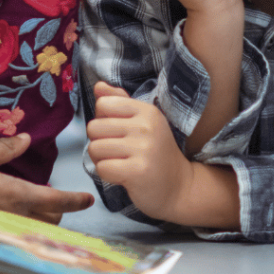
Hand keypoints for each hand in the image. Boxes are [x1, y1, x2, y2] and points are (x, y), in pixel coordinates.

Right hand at [0, 134, 93, 223]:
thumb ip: (4, 149)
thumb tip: (26, 139)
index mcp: (13, 193)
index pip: (55, 201)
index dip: (74, 200)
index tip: (87, 199)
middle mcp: (13, 216)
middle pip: (51, 218)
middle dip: (57, 209)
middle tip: (52, 196)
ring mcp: (4, 230)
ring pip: (37, 229)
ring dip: (42, 219)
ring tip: (35, 207)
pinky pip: (21, 235)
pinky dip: (26, 228)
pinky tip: (15, 219)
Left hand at [86, 81, 193, 221]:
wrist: (180, 187)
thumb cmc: (154, 152)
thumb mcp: (142, 121)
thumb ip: (119, 101)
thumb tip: (98, 86)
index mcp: (147, 111)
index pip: (102, 104)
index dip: (102, 120)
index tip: (117, 132)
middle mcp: (146, 127)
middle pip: (93, 127)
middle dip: (99, 141)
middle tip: (117, 151)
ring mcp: (144, 149)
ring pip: (95, 148)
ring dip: (101, 159)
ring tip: (119, 163)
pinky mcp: (138, 172)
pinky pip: (102, 168)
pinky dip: (107, 174)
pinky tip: (122, 175)